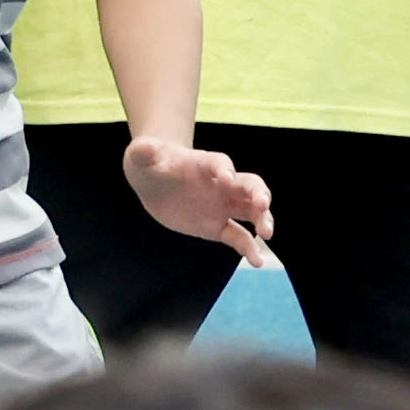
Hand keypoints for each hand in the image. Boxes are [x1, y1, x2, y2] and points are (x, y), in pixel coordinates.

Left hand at [122, 129, 273, 261]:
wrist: (153, 180)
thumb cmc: (150, 161)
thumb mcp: (142, 155)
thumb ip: (145, 151)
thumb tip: (144, 147)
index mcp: (204, 164)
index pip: (220, 163)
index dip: (224, 169)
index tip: (226, 178)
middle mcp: (221, 184)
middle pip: (248, 185)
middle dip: (258, 193)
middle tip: (262, 205)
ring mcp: (222, 205)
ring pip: (250, 211)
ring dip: (262, 220)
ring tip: (267, 234)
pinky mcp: (216, 225)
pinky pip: (237, 236)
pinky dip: (248, 248)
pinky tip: (257, 261)